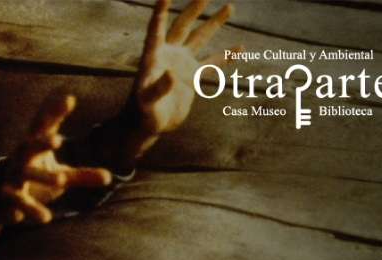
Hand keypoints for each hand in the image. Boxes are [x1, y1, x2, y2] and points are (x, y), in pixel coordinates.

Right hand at [2, 95, 111, 224]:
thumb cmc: (35, 180)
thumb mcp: (60, 176)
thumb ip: (82, 176)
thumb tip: (109, 177)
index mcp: (34, 147)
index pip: (44, 126)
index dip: (54, 112)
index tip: (69, 99)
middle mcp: (22, 158)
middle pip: (30, 146)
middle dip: (42, 142)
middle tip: (58, 139)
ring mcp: (14, 176)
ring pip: (27, 174)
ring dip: (43, 176)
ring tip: (63, 180)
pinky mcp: (10, 197)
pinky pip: (19, 202)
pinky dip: (31, 209)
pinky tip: (46, 217)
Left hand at [123, 0, 236, 159]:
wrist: (148, 126)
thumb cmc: (141, 114)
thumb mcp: (147, 102)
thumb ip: (158, 88)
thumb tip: (173, 74)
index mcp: (153, 58)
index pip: (156, 30)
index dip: (160, 13)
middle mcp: (168, 56)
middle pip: (182, 27)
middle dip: (194, 10)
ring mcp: (182, 65)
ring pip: (200, 39)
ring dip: (214, 24)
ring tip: (229, 7)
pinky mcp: (191, 77)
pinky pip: (213, 63)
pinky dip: (226, 56)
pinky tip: (240, 48)